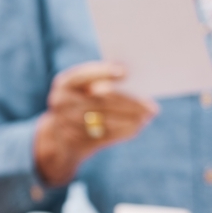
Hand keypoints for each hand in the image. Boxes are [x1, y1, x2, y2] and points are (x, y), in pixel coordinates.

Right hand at [34, 62, 159, 185]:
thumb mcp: (84, 88)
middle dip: (128, 102)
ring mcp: (66, 123)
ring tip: (148, 116)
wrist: (61, 133)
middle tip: (151, 106)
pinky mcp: (75, 140)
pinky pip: (104, 136)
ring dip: (130, 119)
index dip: (103, 72)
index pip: (84, 75)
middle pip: (99, 101)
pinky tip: (137, 127)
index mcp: (65, 83)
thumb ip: (103, 80)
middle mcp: (61, 102)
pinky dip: (123, 131)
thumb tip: (134, 79)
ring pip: (104, 120)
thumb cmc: (82, 101)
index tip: (125, 72)